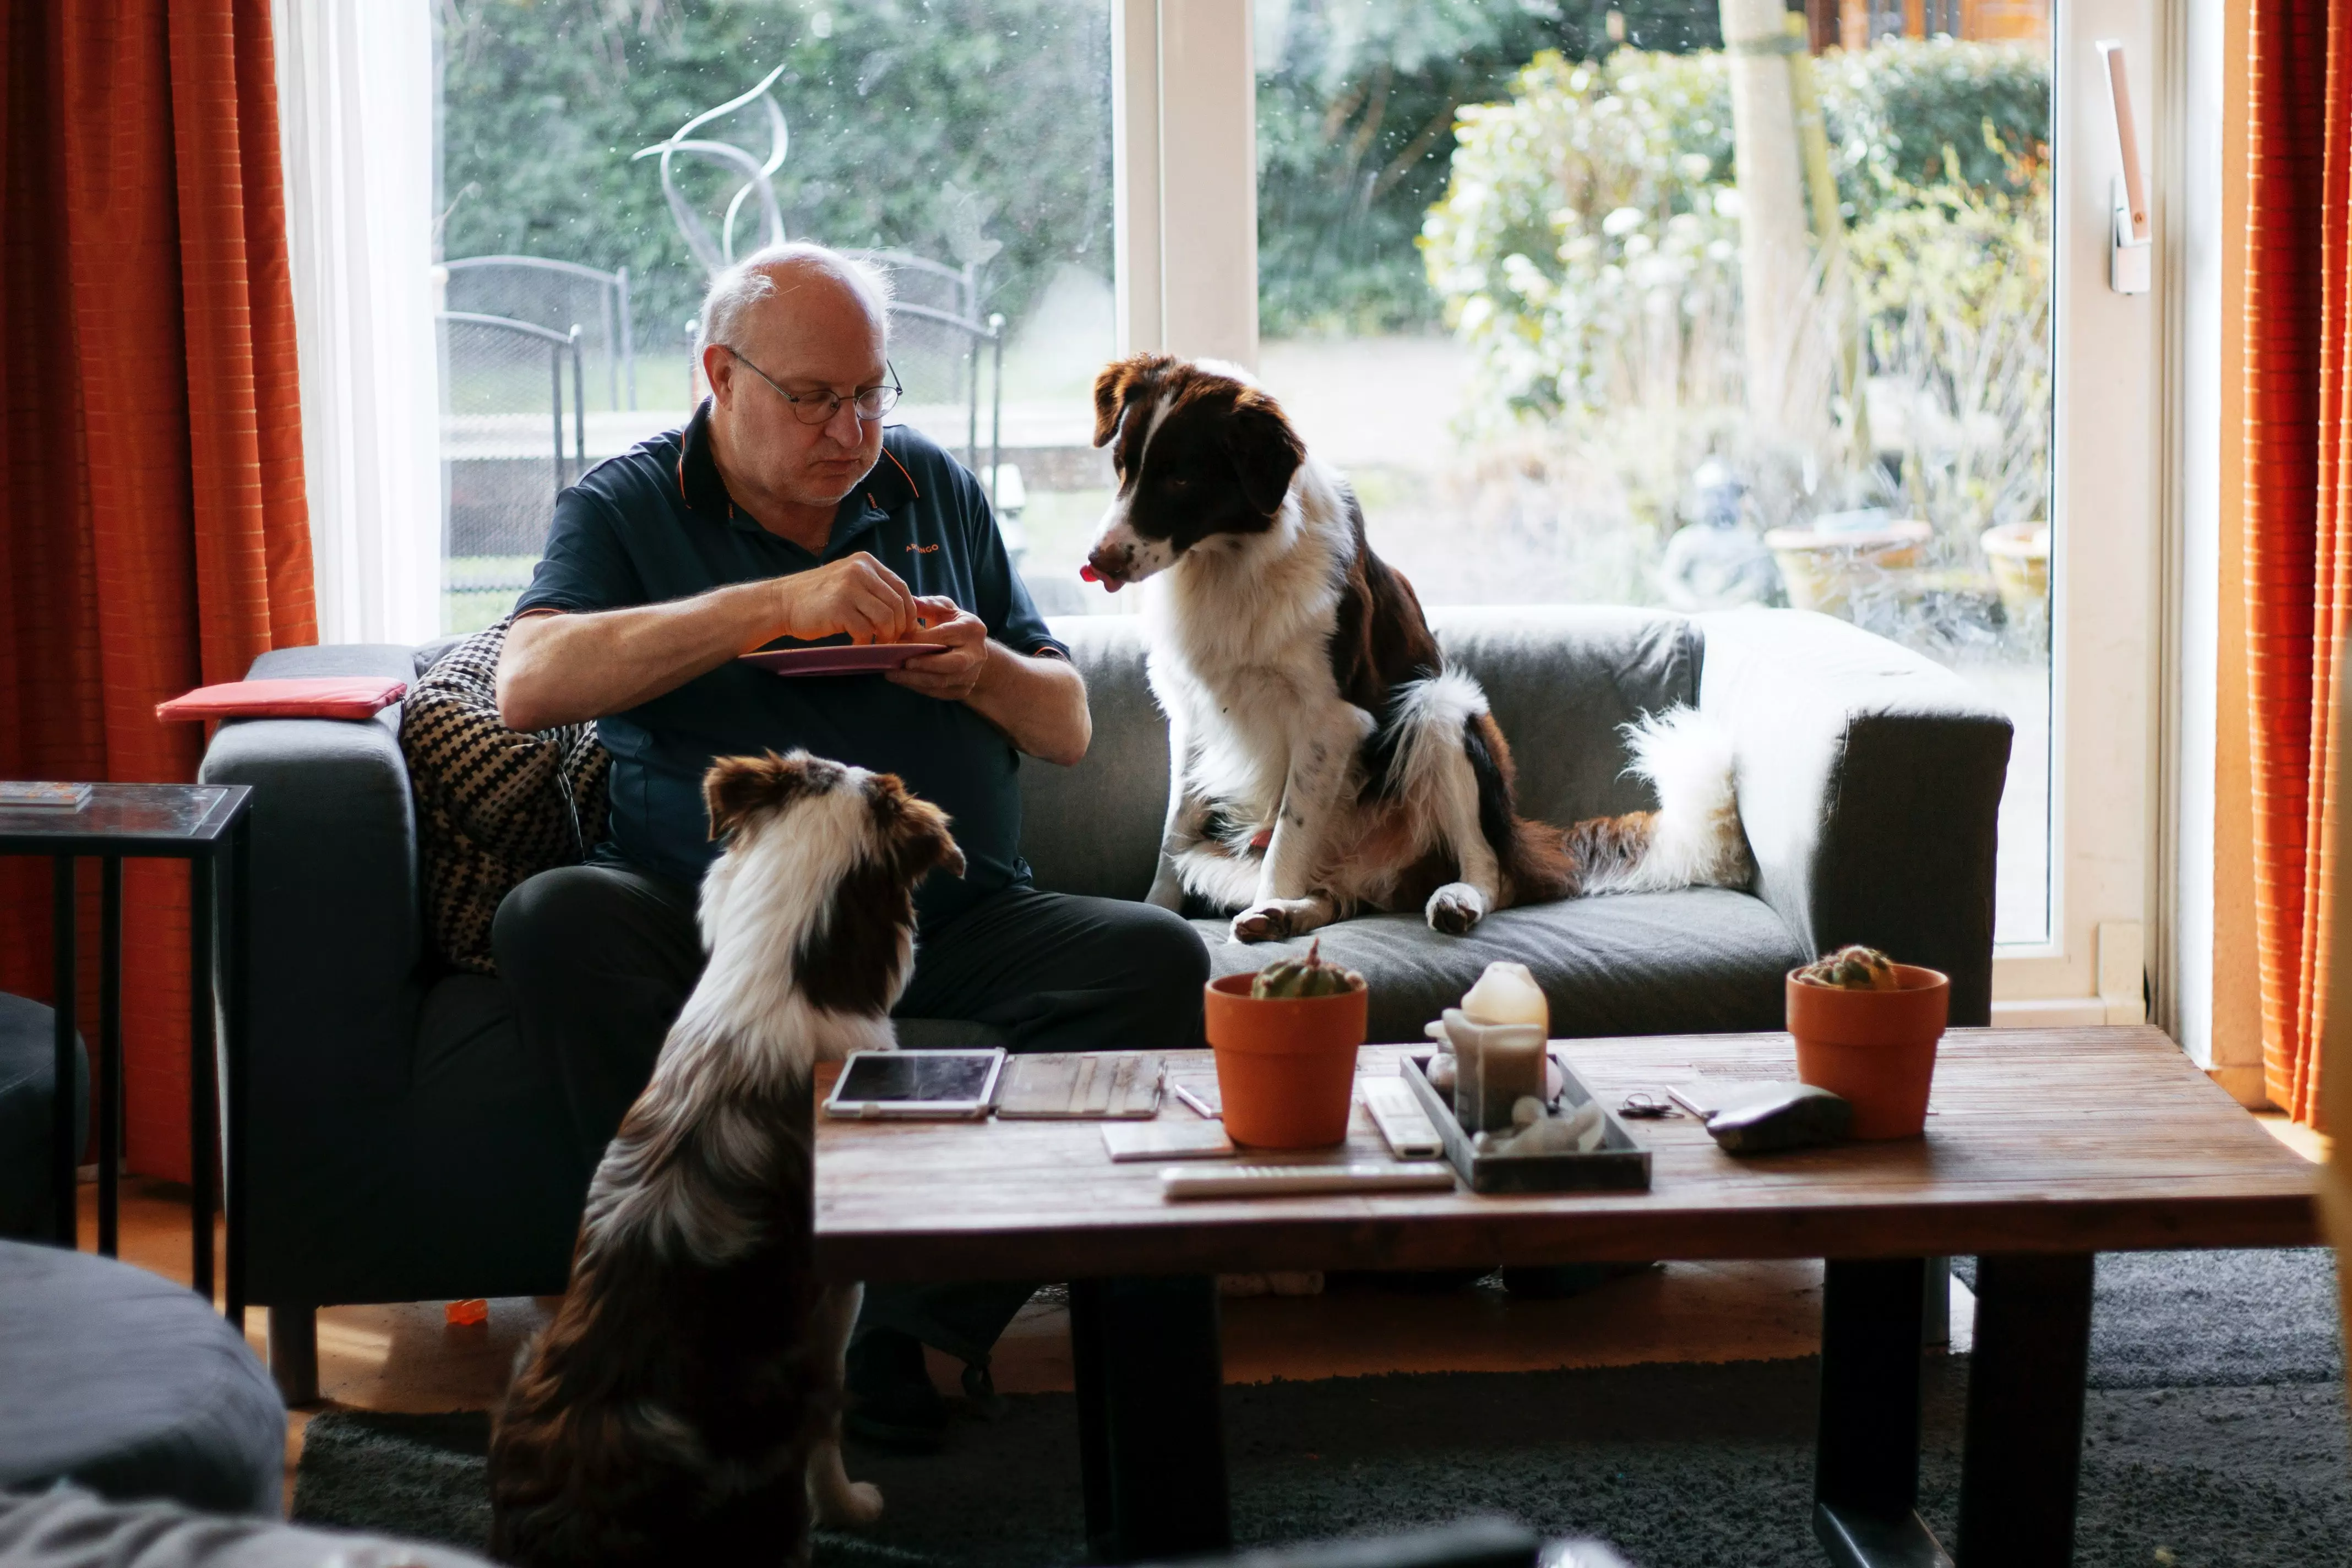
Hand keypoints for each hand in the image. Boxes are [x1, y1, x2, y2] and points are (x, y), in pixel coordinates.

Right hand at [750, 553, 919, 647]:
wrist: (782, 602)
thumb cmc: (818, 598)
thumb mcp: (849, 582)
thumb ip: (874, 590)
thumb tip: (906, 612)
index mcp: (866, 562)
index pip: (902, 587)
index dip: (909, 612)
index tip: (906, 629)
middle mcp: (860, 570)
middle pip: (898, 604)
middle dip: (899, 628)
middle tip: (891, 641)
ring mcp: (849, 587)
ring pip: (886, 618)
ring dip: (885, 636)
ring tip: (875, 643)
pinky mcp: (839, 607)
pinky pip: (866, 630)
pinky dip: (865, 643)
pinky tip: (857, 645)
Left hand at [887, 596, 991, 701]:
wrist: (972, 650)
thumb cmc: (952, 625)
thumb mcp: (944, 609)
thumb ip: (928, 605)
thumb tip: (910, 602)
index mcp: (972, 629)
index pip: (944, 636)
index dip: (919, 640)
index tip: (897, 641)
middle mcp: (977, 654)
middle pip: (954, 664)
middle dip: (926, 664)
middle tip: (902, 663)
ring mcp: (972, 675)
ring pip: (944, 682)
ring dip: (916, 680)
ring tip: (893, 674)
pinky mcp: (963, 690)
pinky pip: (939, 693)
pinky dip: (918, 688)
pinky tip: (902, 680)